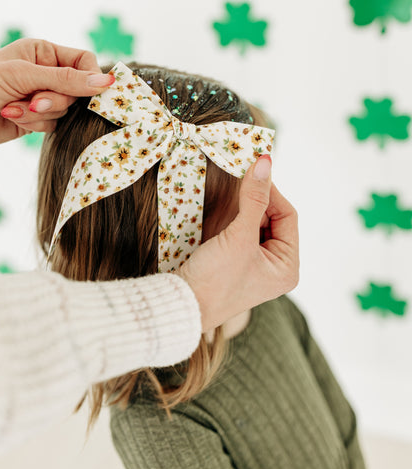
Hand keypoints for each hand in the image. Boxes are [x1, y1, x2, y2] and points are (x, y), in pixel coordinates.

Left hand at [0, 38, 114, 144]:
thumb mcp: (26, 76)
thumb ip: (67, 79)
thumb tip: (107, 81)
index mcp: (43, 52)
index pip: (84, 61)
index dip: (89, 77)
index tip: (91, 92)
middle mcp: (45, 72)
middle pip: (77, 90)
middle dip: (54, 100)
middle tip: (34, 102)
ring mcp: (42, 96)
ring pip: (66, 110)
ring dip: (40, 113)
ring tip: (14, 109)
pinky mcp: (36, 118)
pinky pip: (53, 124)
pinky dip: (34, 124)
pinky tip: (13, 117)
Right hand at [177, 155, 298, 331]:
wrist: (181, 305)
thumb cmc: (215, 280)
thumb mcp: (238, 236)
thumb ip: (254, 197)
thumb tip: (265, 163)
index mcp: (287, 267)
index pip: (288, 216)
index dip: (272, 192)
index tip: (254, 172)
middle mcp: (276, 267)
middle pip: (274, 219)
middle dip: (258, 200)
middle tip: (241, 179)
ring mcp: (256, 265)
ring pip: (256, 223)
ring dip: (245, 207)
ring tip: (232, 194)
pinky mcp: (237, 262)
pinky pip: (242, 232)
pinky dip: (234, 218)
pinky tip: (223, 211)